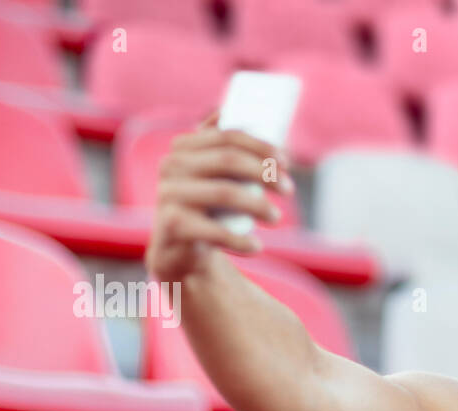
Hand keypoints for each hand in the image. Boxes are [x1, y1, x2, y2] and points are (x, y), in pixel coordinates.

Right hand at [144, 109, 294, 281]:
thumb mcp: (211, 175)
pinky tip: (256, 247)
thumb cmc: (205, 208)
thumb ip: (221, 147)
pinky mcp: (172, 225)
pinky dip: (240, 240)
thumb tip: (236, 112)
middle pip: (228, 160)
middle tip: (289, 189)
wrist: (178, 250)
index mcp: (183, 148)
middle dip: (265, 172)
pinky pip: (214, 231)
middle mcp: (171, 166)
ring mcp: (169, 195)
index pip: (227, 136)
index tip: (286, 161)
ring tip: (276, 217)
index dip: (261, 146)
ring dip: (259, 205)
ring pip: (224, 192)